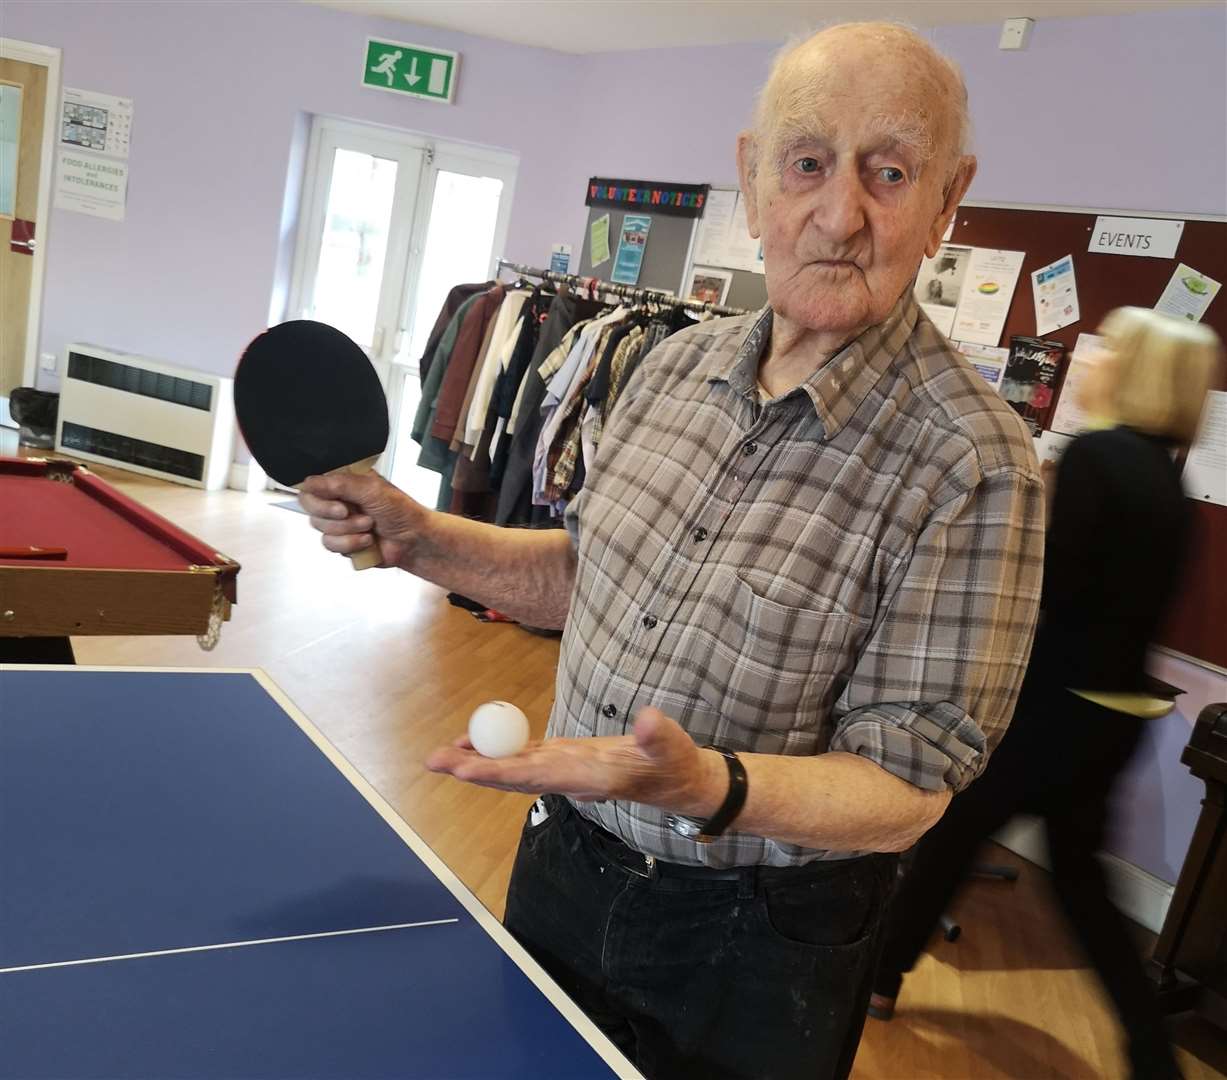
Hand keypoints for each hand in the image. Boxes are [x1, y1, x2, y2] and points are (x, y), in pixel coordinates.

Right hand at [298, 471, 426, 566]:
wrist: (415, 540)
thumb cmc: (402, 511)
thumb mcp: (372, 490)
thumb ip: (339, 484)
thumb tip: (310, 483)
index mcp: (345, 484)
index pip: (312, 488)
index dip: (318, 499)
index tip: (339, 504)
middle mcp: (340, 502)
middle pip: (312, 511)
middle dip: (337, 517)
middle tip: (356, 513)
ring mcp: (341, 524)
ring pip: (322, 530)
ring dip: (348, 531)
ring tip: (369, 526)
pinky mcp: (344, 543)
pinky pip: (331, 546)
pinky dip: (351, 545)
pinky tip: (367, 540)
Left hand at [425, 707, 727, 815]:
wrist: (681, 781)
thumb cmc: (676, 764)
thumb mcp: (672, 746)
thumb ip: (658, 734)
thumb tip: (647, 719)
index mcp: (585, 776)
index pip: (532, 775)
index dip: (496, 771)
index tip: (463, 769)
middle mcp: (567, 777)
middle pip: (511, 775)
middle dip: (473, 768)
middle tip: (434, 760)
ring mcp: (565, 769)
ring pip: (514, 767)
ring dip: (481, 760)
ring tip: (447, 749)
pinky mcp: (567, 758)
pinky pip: (526, 756)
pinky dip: (502, 749)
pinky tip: (483, 739)